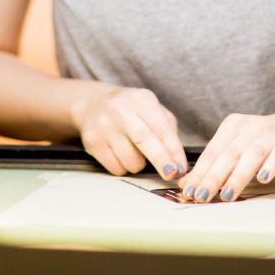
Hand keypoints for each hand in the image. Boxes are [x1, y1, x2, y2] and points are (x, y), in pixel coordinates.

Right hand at [71, 85, 186, 180]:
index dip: (174, 150)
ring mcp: (104, 126)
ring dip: (139, 163)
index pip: (162, 128)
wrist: (94, 104)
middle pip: (145, 140)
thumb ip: (167, 130)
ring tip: (133, 149)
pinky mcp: (92, 142)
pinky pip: (116, 169)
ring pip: (131, 161)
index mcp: (141, 99)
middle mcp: (120, 110)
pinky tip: (119, 152)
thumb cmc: (130, 110)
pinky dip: (123, 166)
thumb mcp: (151, 109)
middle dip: (161, 161)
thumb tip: (178, 161)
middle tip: (171, 174)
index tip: (181, 167)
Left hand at [178, 107, 274, 201]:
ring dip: (237, 176)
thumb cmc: (261, 142)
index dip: (200, 171)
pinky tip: (262, 179)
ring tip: (226, 195)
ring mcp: (270, 135)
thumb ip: (215, 163)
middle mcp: (250, 127)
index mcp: (233, 125)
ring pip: (251, 155)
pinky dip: (270, 166)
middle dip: (213, 176)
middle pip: (228, 154)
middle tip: (201, 196)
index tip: (189, 191)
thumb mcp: (237, 147)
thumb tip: (187, 184)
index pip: (213, 151)